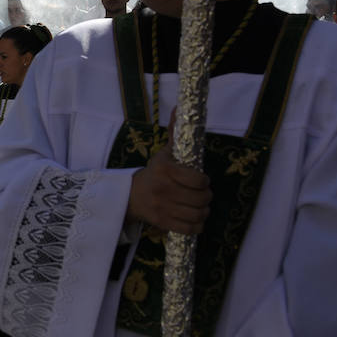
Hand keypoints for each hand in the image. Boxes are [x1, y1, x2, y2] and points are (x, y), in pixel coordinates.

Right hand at [125, 114, 211, 234]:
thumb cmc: (154, 173)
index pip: (199, 180)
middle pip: (201, 199)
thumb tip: (180, 107)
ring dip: (203, 212)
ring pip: (198, 214)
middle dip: (206, 197)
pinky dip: (197, 225)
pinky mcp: (162, 223)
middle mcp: (163, 189)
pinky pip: (190, 229)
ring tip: (199, 207)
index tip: (201, 181)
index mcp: (165, 169)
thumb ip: (175, 131)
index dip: (204, 182)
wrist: (130, 196)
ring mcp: (162, 207)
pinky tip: (194, 219)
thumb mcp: (164, 153)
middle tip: (202, 195)